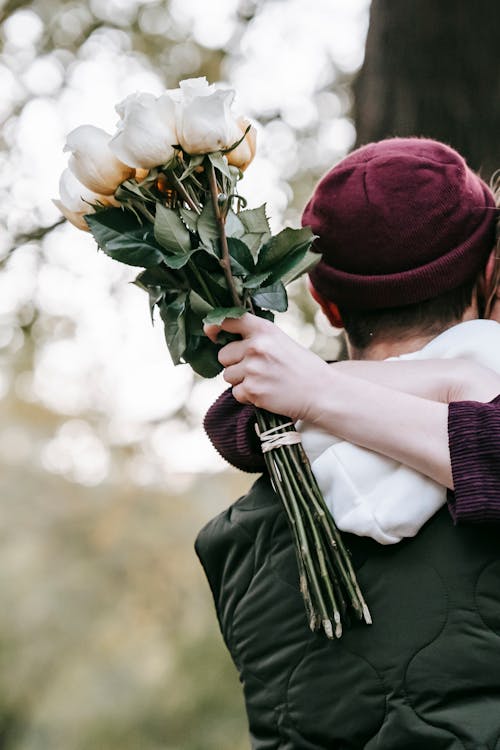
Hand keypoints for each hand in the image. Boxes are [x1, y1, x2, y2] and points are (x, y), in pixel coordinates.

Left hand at [203, 313, 331, 421]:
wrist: (321, 391)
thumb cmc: (302, 367)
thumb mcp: (281, 341)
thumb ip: (257, 338)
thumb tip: (226, 341)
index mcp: (264, 330)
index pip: (229, 320)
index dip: (214, 326)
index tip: (212, 334)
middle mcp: (255, 347)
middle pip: (223, 355)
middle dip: (234, 363)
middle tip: (257, 369)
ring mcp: (252, 369)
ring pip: (228, 376)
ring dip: (241, 381)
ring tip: (264, 382)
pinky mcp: (252, 390)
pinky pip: (236, 393)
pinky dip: (247, 396)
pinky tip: (266, 393)